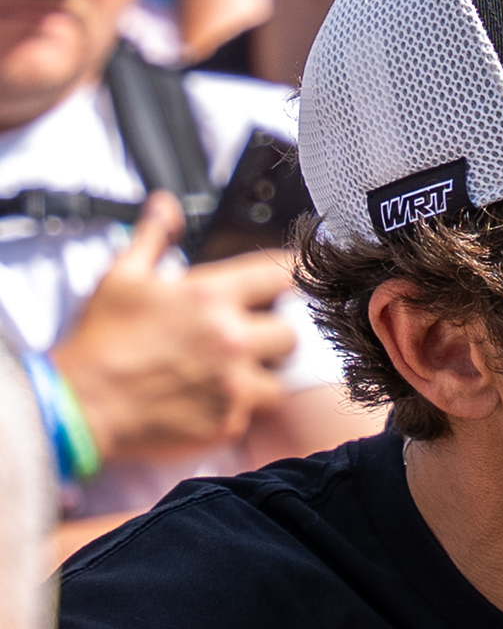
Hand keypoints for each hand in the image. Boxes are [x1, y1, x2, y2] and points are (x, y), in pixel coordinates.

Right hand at [52, 192, 297, 464]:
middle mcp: (230, 338)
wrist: (82, 403)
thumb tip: (165, 207)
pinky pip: (257, 412)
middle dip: (274, 334)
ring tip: (235, 374)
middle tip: (250, 339)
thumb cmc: (101, 342)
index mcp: (209, 297)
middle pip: (291, 332)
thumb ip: (153, 237)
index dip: (292, 275)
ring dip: (265, 374)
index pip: (279, 274)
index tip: (295, 280)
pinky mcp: (229, 421)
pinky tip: (215, 401)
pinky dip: (242, 408)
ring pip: (282, 377)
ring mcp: (233, 383)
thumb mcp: (121, 277)